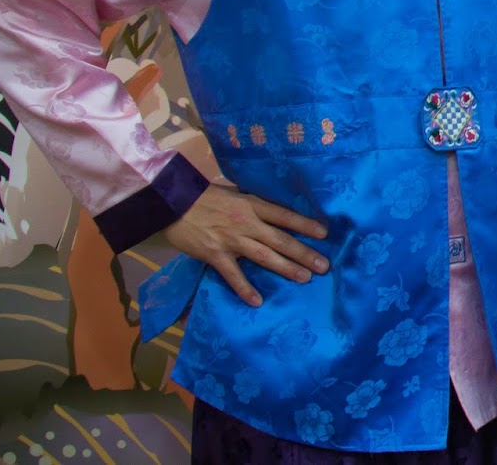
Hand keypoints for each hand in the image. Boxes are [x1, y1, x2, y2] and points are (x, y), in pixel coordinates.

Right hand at [161, 184, 329, 305]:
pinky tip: (257, 301)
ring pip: (264, 256)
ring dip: (286, 268)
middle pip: (281, 239)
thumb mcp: (234, 193)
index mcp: (252, 204)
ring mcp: (231, 240)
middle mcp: (246, 222)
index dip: (305, 225)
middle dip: (304, 253)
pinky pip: (233, 275)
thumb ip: (253, 204)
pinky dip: (245, 289)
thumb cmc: (204, 196)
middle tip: (324, 265)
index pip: (284, 215)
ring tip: (305, 278)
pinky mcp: (215, 255)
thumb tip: (274, 212)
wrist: (172, 202)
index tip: (325, 234)